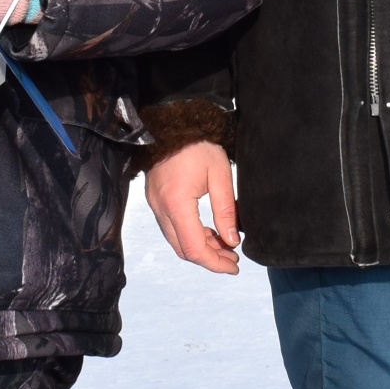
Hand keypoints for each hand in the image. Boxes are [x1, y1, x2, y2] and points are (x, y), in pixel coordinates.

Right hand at [144, 141, 240, 273]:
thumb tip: (232, 240)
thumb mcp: (220, 174)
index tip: (234, 266)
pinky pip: (171, 228)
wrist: (172, 122)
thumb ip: (226, 210)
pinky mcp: (155, 200)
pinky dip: (190, 235)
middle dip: (209, 258)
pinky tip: (208, 231)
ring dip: (199, 248)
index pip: (195, 248)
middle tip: (232, 258)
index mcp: (177, 203)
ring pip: (176, 241)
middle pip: (183, 250)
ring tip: (224, 245)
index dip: (215, 263)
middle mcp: (161, 209)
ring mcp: (155, 205)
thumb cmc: (197, 144)